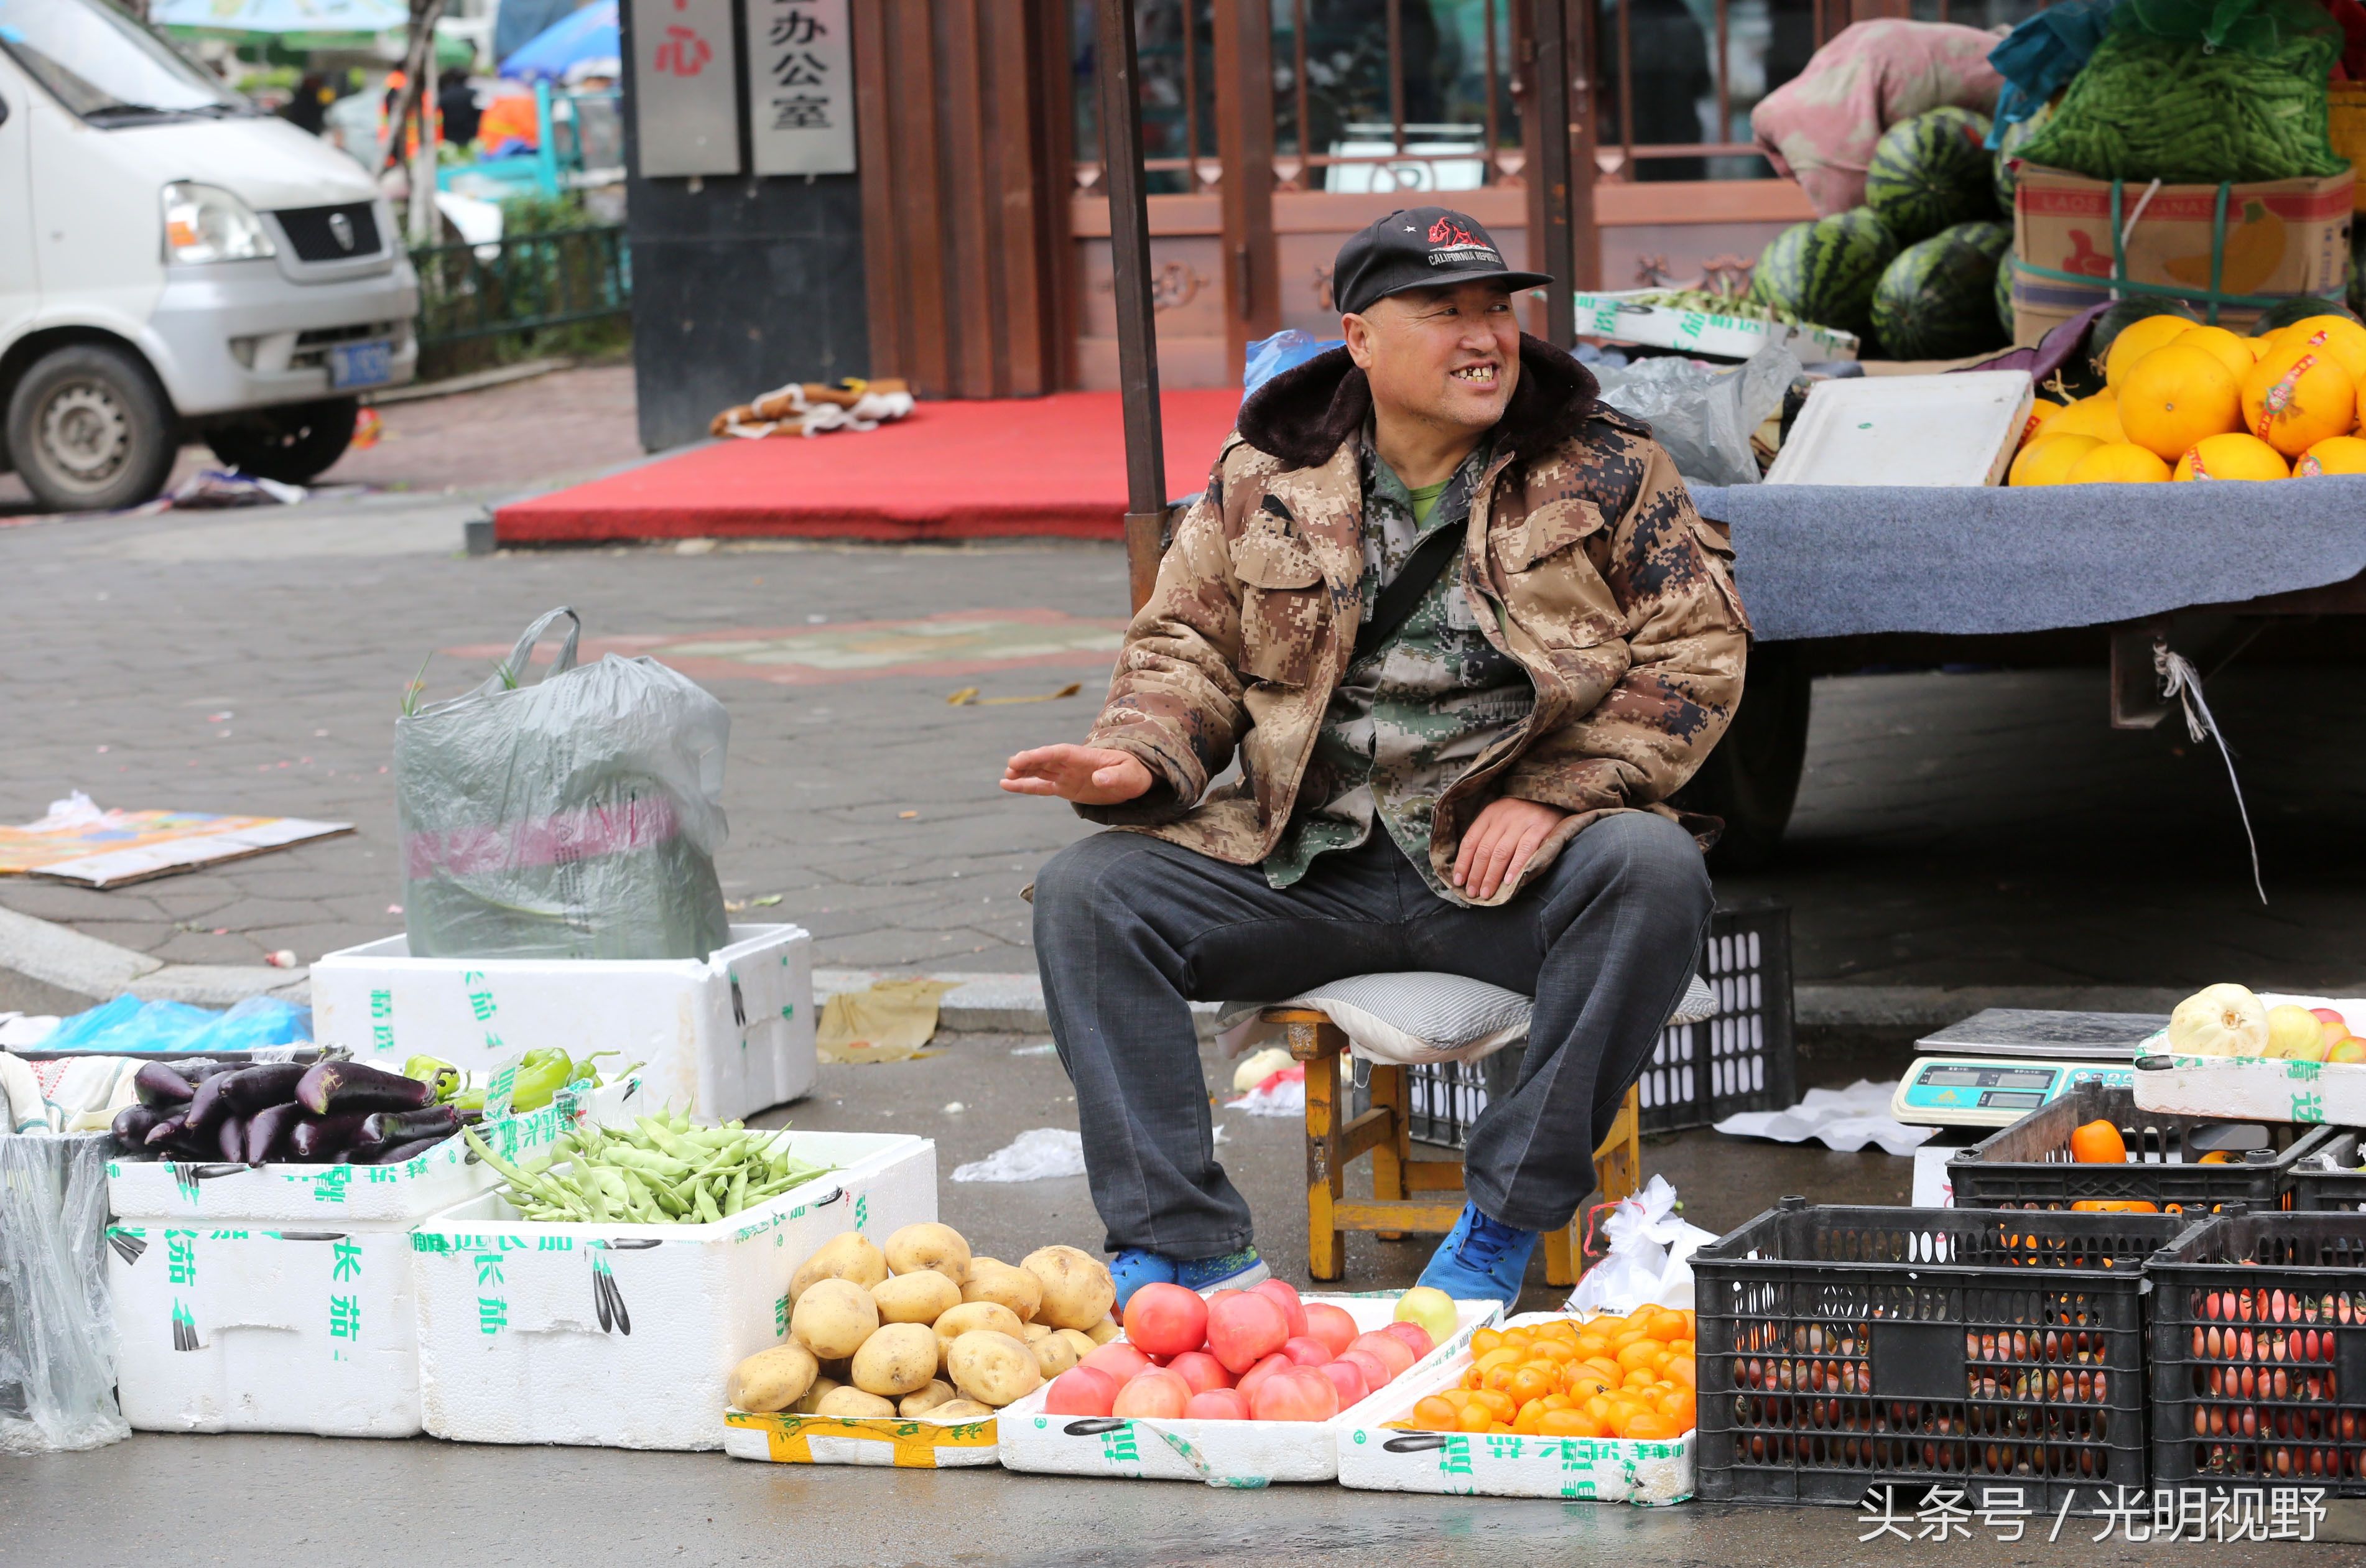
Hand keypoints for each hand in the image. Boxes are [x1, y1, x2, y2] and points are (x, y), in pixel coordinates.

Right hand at [1000, 744, 1154, 805]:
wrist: (1135, 779)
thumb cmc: (1135, 773)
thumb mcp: (1130, 775)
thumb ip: (1116, 776)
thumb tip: (1098, 778)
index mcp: (1085, 757)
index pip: (1060, 753)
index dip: (1041, 755)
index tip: (1024, 758)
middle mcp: (1071, 764)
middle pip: (1045, 760)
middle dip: (1028, 762)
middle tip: (1011, 767)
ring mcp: (1066, 775)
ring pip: (1039, 771)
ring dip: (1023, 773)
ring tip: (1006, 777)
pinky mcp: (1065, 787)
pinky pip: (1041, 786)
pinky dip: (1025, 786)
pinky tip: (1007, 784)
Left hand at [1450, 797, 1568, 900]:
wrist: (1554, 796)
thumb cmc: (1524, 812)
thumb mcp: (1502, 816)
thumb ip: (1488, 835)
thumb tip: (1472, 867)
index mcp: (1489, 814)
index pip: (1470, 841)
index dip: (1463, 863)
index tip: (1458, 881)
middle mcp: (1503, 817)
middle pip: (1484, 850)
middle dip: (1476, 875)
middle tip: (1473, 893)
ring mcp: (1521, 822)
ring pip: (1501, 853)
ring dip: (1492, 876)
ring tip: (1487, 893)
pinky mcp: (1540, 828)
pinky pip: (1525, 850)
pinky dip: (1515, 867)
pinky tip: (1509, 882)